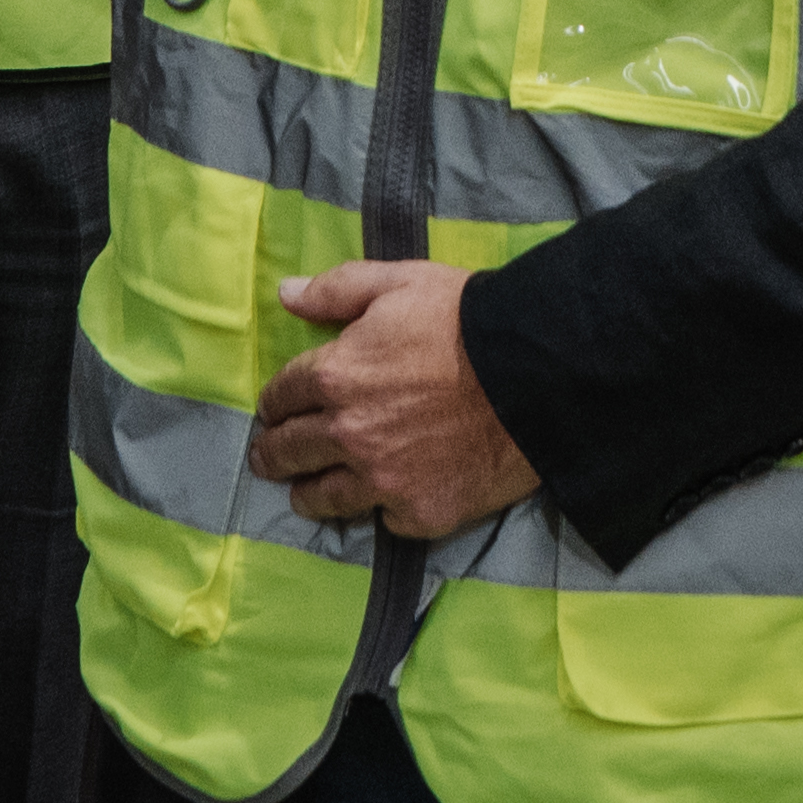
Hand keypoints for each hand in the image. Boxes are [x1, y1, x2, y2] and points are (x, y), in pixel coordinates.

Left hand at [245, 263, 538, 541]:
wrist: (535, 375)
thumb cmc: (465, 319)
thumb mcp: (399, 283)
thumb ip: (335, 290)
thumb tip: (284, 294)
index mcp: (334, 376)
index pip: (279, 397)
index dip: (274, 403)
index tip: (273, 411)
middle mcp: (347, 435)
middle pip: (289, 452)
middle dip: (273, 454)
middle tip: (268, 458)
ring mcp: (382, 481)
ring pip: (323, 498)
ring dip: (307, 493)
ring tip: (302, 494)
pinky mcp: (419, 513)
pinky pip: (384, 519)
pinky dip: (381, 509)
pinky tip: (381, 501)